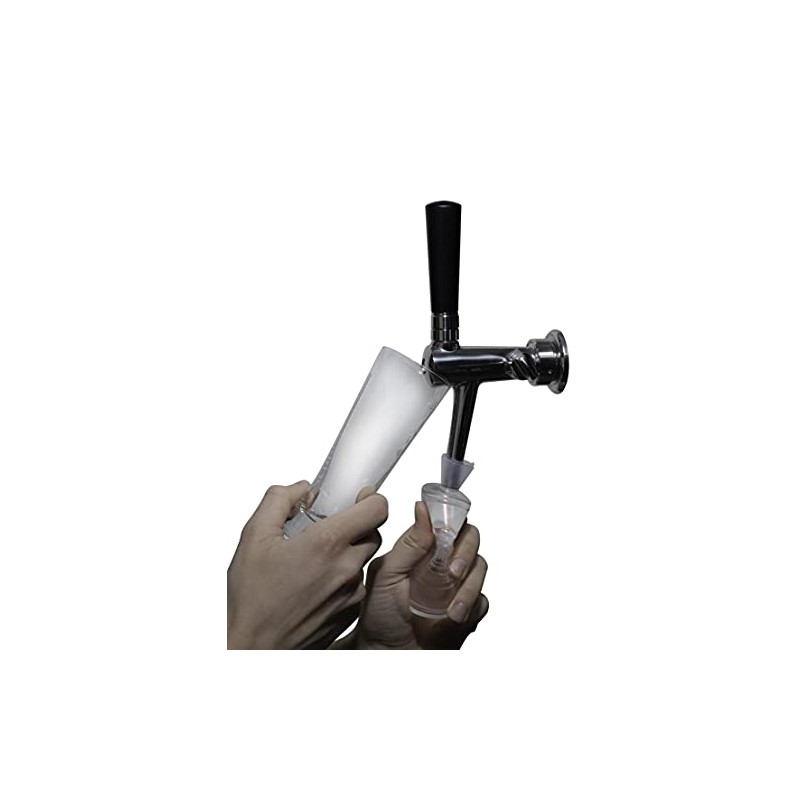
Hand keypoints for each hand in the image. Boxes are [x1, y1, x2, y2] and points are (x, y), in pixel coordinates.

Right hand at [227, 480, 386, 648]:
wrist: (253, 648)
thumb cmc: (251, 599)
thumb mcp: (253, 537)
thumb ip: (279, 501)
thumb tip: (301, 489)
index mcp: (326, 543)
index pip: (378, 508)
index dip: (370, 498)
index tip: (357, 498)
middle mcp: (346, 568)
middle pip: (373, 532)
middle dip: (356, 524)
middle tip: (328, 528)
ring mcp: (351, 594)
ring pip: (364, 559)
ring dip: (348, 553)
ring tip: (315, 560)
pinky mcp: (350, 613)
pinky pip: (357, 585)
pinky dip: (343, 579)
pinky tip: (315, 583)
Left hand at [350, 501, 488, 649]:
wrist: (384, 653)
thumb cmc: (378, 614)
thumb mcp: (387, 574)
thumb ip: (409, 544)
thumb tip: (422, 509)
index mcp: (423, 548)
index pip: (448, 522)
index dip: (454, 522)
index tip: (450, 533)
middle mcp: (443, 562)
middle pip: (471, 541)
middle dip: (466, 555)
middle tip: (453, 572)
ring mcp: (457, 586)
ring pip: (480, 570)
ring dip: (469, 589)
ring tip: (451, 610)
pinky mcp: (467, 610)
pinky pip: (482, 602)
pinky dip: (471, 609)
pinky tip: (453, 620)